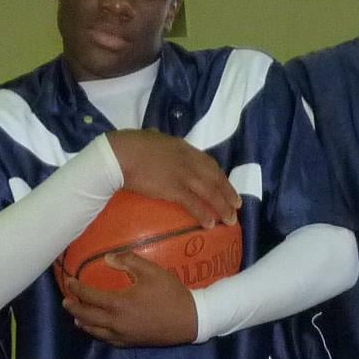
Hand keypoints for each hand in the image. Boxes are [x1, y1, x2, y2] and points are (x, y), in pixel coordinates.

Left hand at [62, 253, 199, 347]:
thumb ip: (128, 262)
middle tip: (66, 301)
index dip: (77, 289)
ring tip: (76, 316)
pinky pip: (108, 340)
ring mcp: (123, 335)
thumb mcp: (152, 271)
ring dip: (83, 322)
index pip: (90, 296)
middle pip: (87, 317)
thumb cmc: (171, 293)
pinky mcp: (131, 343)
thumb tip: (108, 258)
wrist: (190, 320)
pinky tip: (97, 330)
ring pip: (95, 331)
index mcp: (119, 304)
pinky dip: (98, 333)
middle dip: (74, 308)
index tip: (69, 283)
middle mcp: (116, 322)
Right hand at [106, 130, 239, 225]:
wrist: (121, 154)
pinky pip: (194, 204)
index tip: (226, 186)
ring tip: (230, 220)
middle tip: (237, 206)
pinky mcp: (174, 189)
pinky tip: (210, 224)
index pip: (209, 163)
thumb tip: (155, 134)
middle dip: (228, 193)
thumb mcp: (152, 137)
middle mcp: (189, 161)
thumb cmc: (130, 145)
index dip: (220, 176)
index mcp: (184, 147)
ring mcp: (183, 175)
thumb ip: (158, 139)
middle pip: (215, 178)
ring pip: (210, 192)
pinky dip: (204, 214)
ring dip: (222, 207)